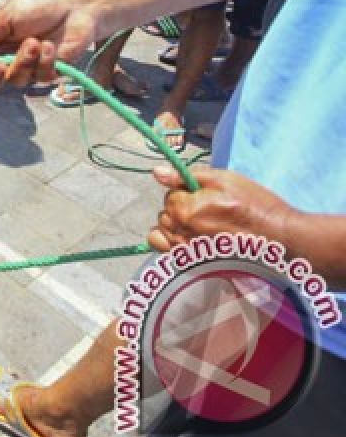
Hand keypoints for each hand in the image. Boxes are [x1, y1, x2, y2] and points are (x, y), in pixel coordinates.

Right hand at [0, 0, 96, 98]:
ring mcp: (30, 66)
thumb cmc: (42, 5)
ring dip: (24, 62)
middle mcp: (10, 57)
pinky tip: (51, 47)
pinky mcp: (50, 72)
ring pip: (17, 80)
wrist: (78, 7)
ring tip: (35, 42)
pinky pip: (40, 78)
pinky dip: (44, 63)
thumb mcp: (8, 15)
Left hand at [148, 166, 295, 252]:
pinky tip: (191, 238)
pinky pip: (165, 251)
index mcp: (185, 210)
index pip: (170, 194)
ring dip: (176, 224)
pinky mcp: (193, 264)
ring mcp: (185, 252)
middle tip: (207, 209)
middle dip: (180, 207)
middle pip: (165, 213)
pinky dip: (171, 242)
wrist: (280, 238)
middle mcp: (180, 233)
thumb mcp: (223, 180)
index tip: (206, 194)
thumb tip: (157, 172)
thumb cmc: (255, 206)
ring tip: (203, 225)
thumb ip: (185, 176)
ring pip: (163, 231)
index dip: (187, 191)